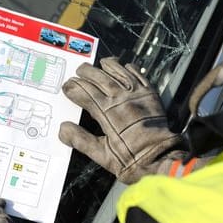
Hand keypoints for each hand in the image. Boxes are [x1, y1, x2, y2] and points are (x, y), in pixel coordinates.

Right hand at [59, 57, 205, 183]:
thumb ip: (81, 140)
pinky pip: (139, 76)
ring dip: (108, 66)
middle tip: (79, 71)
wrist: (160, 158)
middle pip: (99, 79)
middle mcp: (120, 99)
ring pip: (119, 72)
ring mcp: (137, 95)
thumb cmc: (131, 159)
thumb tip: (63, 129)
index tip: (67, 86)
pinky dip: (131, 69)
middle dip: (86, 73)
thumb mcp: (102, 155)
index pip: (84, 93)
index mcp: (106, 113)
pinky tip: (126, 66)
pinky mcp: (150, 95)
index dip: (73, 88)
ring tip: (100, 63)